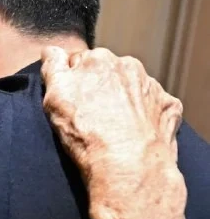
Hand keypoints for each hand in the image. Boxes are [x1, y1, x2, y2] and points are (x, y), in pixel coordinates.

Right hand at [41, 47, 188, 218]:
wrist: (128, 166)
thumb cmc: (88, 133)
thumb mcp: (55, 97)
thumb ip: (53, 67)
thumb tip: (51, 52)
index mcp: (98, 60)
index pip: (78, 62)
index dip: (71, 82)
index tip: (69, 101)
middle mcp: (128, 66)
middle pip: (107, 74)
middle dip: (98, 88)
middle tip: (89, 117)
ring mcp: (150, 86)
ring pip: (130, 89)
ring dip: (121, 101)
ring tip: (111, 129)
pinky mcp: (167, 107)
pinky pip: (153, 106)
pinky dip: (144, 116)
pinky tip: (133, 133)